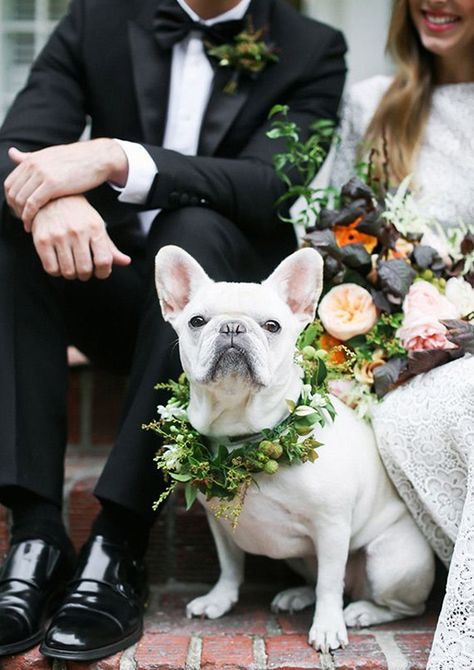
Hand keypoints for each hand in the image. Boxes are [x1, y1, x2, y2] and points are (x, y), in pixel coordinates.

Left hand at [4, 139, 127, 229]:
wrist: (98, 158)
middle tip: (23, 221)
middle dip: (15, 210)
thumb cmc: (77, 160)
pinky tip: (32, 225)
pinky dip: (28, 217)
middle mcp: (33, 165)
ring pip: (20, 199)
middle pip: (12, 192)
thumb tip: (11, 152)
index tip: (19, 212)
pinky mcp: (52, 184)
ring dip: (21, 215)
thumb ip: (29, 157)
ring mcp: (42, 174)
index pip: (9, 183)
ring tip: (28, 225)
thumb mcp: (50, 156)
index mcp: (31, 159)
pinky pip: (32, 204)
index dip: (11, 200)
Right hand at [31, 195, 130, 280]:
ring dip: (71, 275)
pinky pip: (51, 269)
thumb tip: (126, 262)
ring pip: (68, 271)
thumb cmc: (80, 216)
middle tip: (84, 271)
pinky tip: (59, 264)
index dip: (104, 273)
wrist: (53, 198)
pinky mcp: (41, 240)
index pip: (104, 261)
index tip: (100, 272)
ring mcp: (58, 236)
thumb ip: (110, 248)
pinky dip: (56, 272)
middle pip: (85, 269)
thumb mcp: (98, 227)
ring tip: (72, 267)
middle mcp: (77, 232)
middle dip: (86, 275)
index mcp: (95, 228)